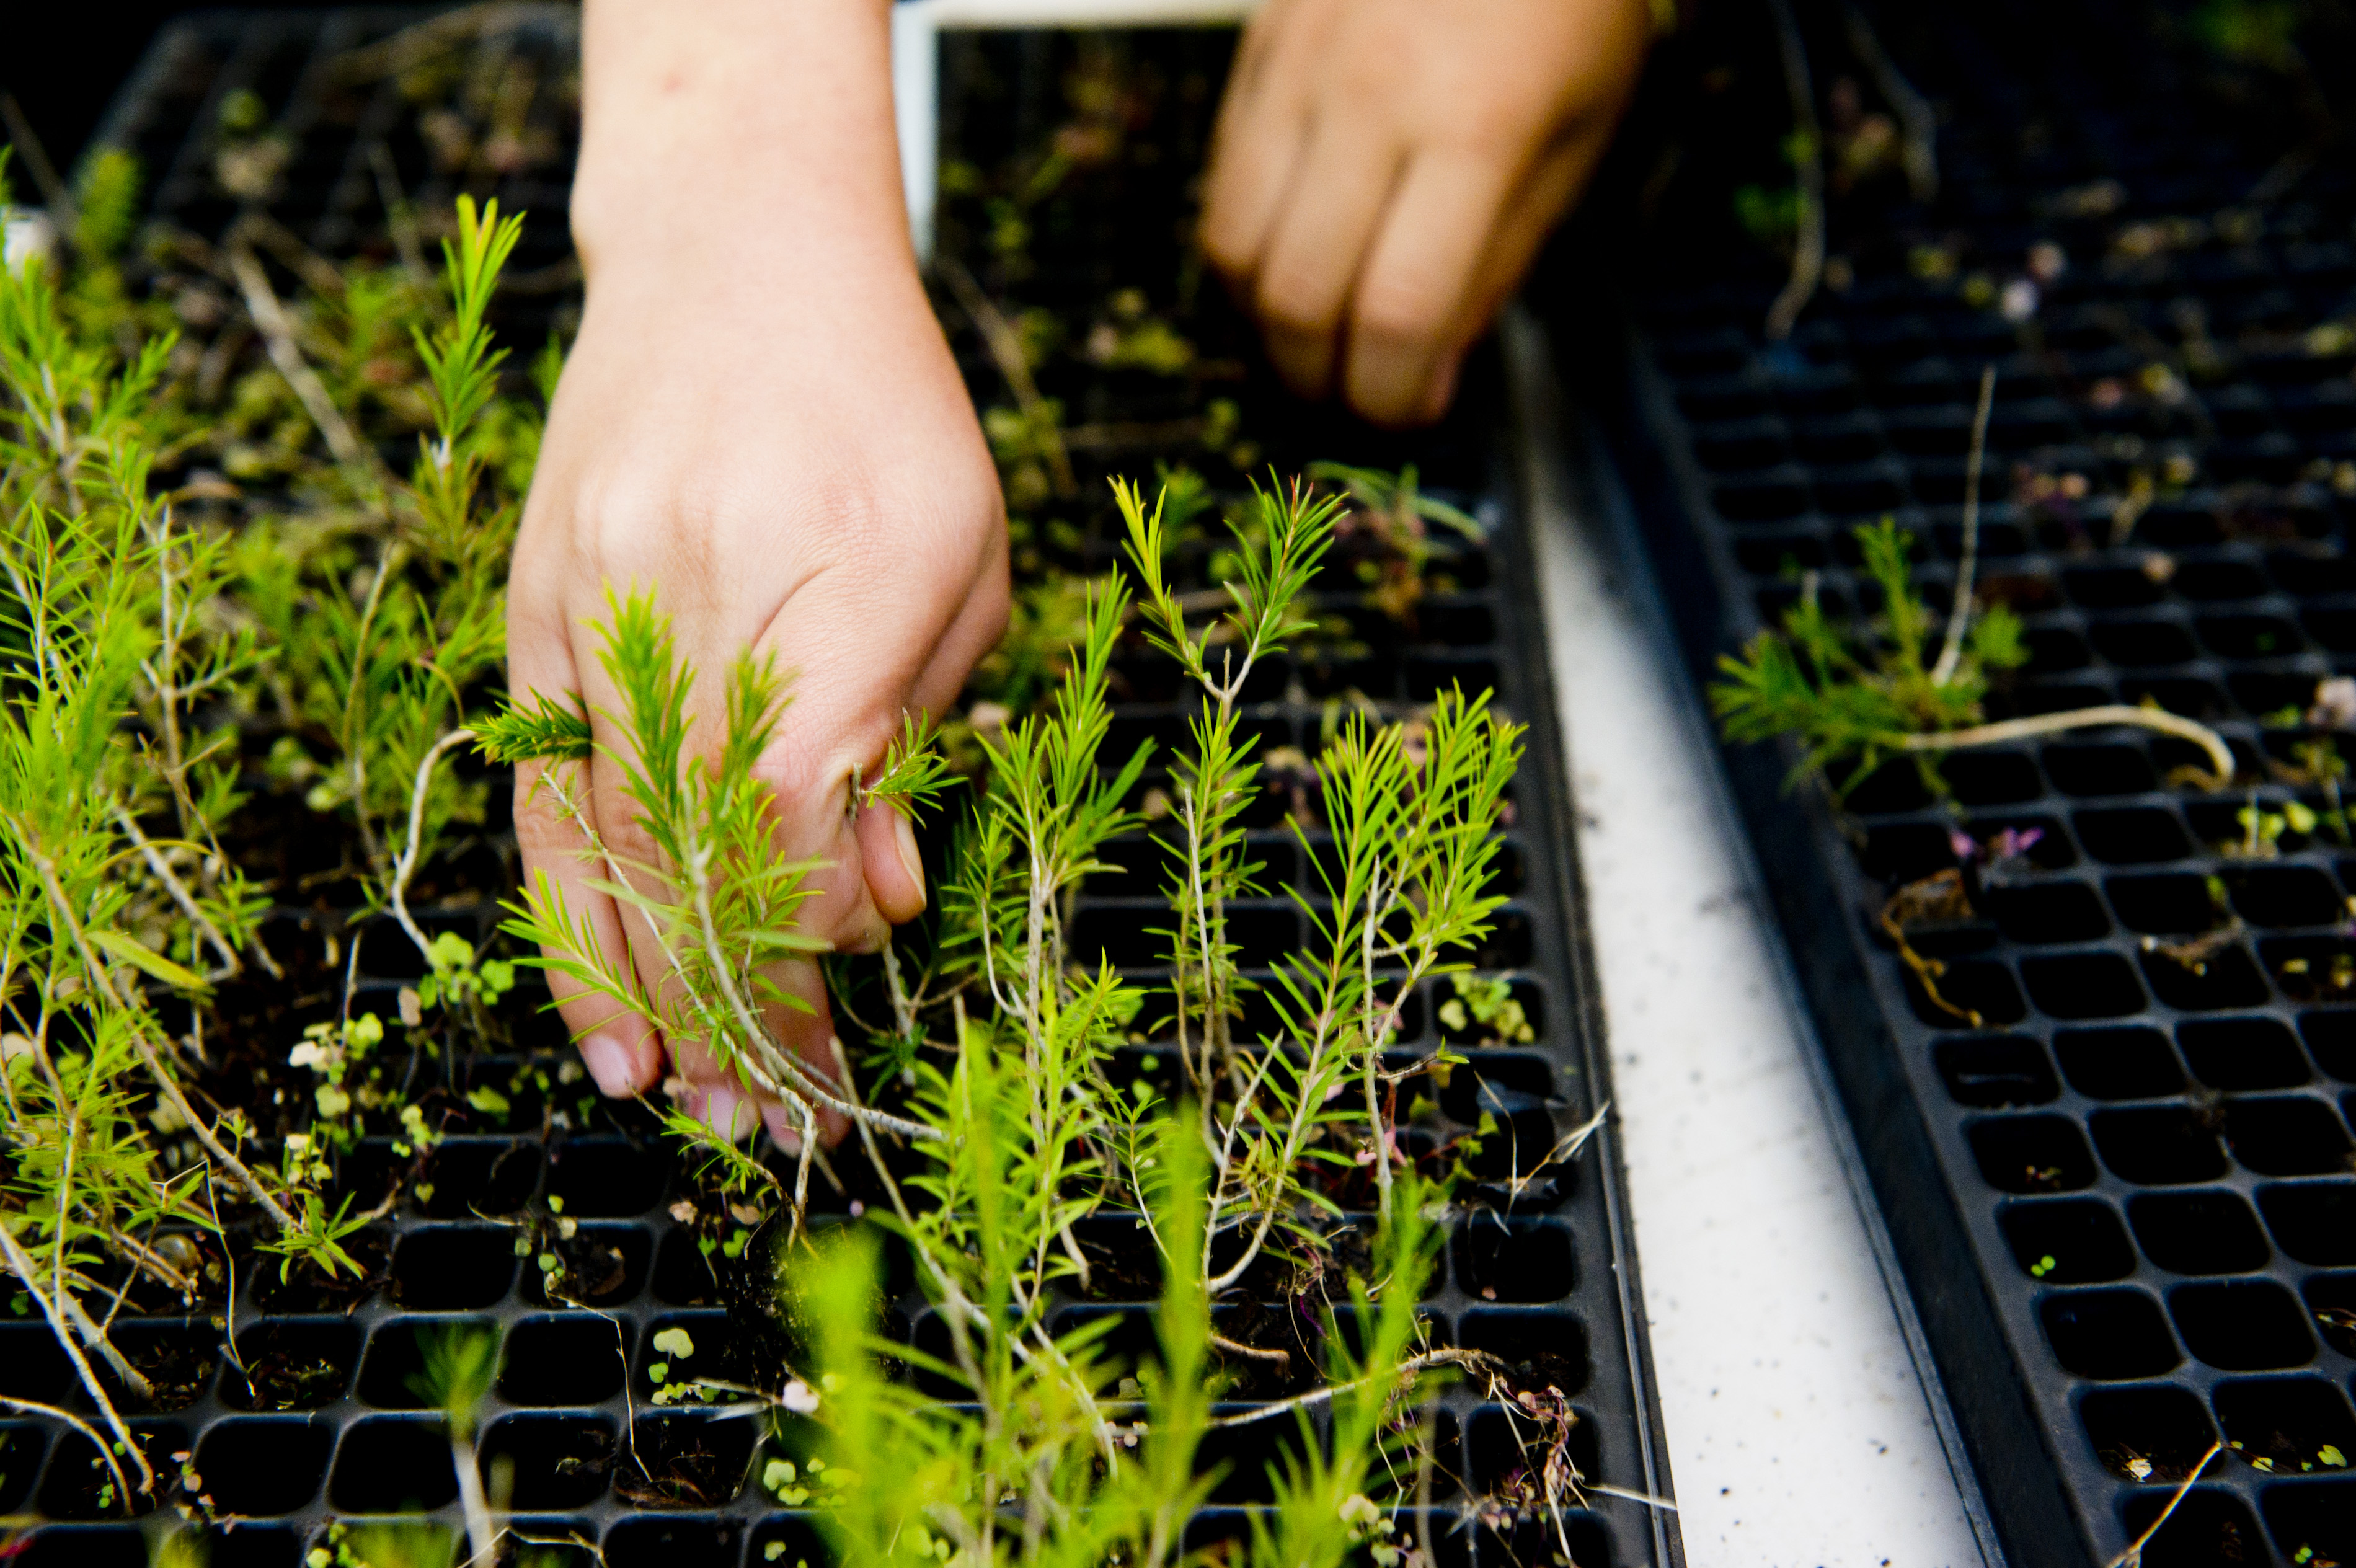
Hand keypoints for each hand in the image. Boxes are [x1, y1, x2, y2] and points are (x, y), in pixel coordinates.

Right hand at [509, 0, 1007, 1145]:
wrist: (735, 256)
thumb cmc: (884, 416)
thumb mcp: (962, 558)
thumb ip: (914, 729)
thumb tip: (876, 904)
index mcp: (846, 559)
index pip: (800, 796)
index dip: (811, 940)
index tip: (838, 1037)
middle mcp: (700, 574)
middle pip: (697, 836)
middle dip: (735, 1000)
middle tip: (767, 1126)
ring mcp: (594, 588)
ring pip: (602, 826)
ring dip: (638, 983)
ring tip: (670, 1102)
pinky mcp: (532, 603)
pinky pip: (541, 784)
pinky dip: (562, 905)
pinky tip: (592, 1002)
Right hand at [1200, 0, 1651, 425]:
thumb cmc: (1563, 5)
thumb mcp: (1580, 134)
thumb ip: (1504, 257)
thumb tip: (1432, 370)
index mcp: (1477, 131)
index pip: (1399, 314)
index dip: (1394, 394)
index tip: (1412, 410)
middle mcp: (1371, 102)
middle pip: (1297, 298)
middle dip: (1320, 377)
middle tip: (1355, 390)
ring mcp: (1300, 72)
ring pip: (1234, 249)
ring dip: (1267, 321)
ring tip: (1314, 334)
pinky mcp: (1258, 51)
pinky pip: (1222, 183)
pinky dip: (1246, 248)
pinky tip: (1292, 256)